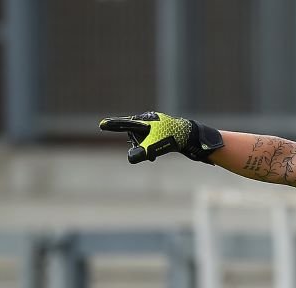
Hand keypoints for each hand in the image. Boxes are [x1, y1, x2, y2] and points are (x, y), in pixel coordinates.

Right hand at [98, 111, 223, 163]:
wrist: (194, 136)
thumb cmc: (174, 138)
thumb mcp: (157, 146)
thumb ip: (143, 152)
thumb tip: (130, 158)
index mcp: (145, 121)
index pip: (125, 124)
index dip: (113, 125)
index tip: (102, 124)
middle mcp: (149, 120)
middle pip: (135, 135)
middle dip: (139, 145)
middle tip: (149, 154)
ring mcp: (156, 126)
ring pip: (143, 139)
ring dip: (146, 149)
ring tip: (153, 156)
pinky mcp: (162, 131)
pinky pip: (150, 141)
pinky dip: (151, 149)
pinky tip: (153, 157)